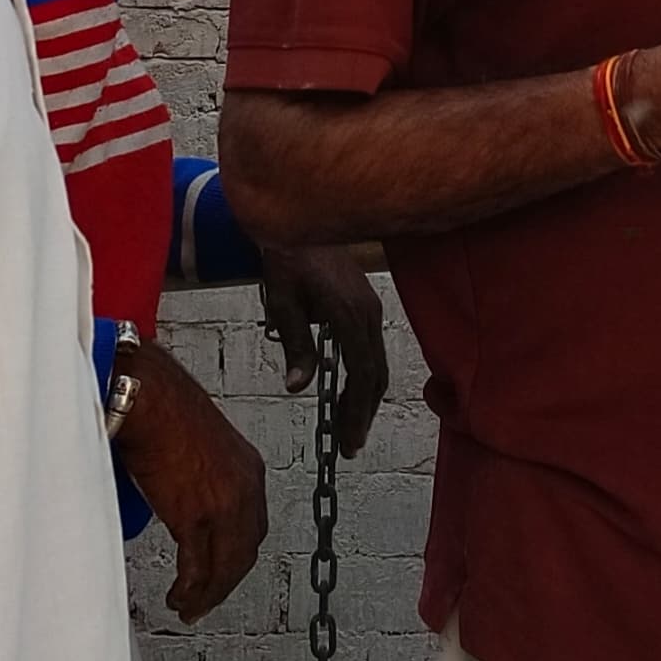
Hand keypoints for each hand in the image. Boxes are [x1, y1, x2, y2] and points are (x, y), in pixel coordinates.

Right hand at [111, 339, 268, 621]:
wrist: (145, 396)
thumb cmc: (162, 408)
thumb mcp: (199, 445)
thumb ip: (202, 477)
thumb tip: (184, 498)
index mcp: (249, 469)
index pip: (252, 527)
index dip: (238, 555)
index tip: (222, 571)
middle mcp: (245, 489)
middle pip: (244, 552)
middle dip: (225, 583)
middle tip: (206, 601)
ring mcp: (222, 505)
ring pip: (225, 567)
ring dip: (207, 594)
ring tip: (188, 607)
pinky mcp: (195, 516)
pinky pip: (197, 567)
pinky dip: (189, 590)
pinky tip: (178, 598)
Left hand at [258, 245, 391, 457]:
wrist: (300, 215)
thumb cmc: (287, 256)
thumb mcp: (283, 301)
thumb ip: (295, 344)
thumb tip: (298, 387)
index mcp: (349, 314)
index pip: (361, 374)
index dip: (357, 411)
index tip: (350, 440)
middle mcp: (368, 312)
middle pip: (375, 374)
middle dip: (362, 412)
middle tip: (348, 444)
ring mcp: (370, 306)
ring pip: (376, 363)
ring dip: (363, 396)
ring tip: (347, 426)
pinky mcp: (365, 302)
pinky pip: (371, 347)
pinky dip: (363, 374)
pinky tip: (348, 390)